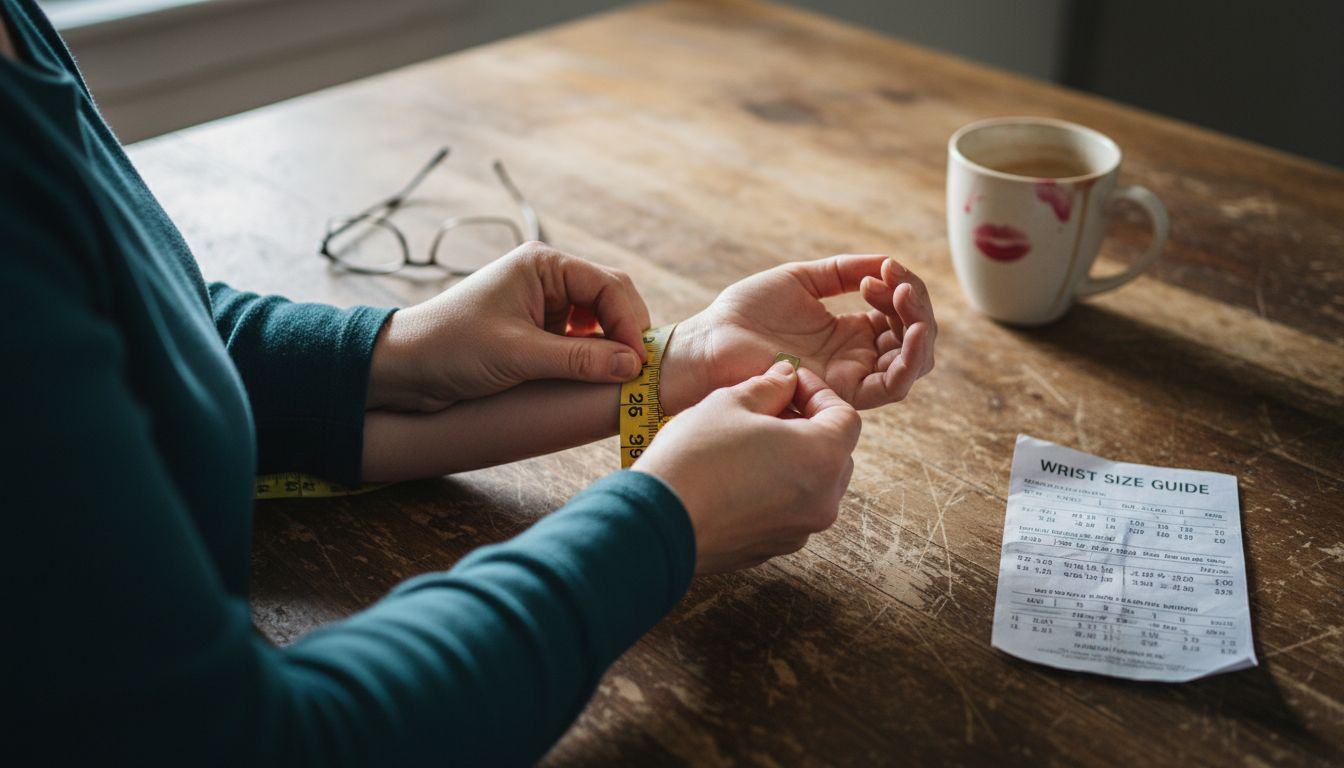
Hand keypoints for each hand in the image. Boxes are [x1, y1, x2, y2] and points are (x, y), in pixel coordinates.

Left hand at [366, 242, 650, 411]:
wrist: (404, 369)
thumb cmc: (452, 348)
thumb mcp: (518, 355)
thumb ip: (579, 359)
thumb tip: (633, 366)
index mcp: (543, 265)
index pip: (609, 285)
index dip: (630, 323)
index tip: (637, 364)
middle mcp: (548, 278)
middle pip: (610, 299)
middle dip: (626, 334)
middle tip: (636, 374)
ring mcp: (544, 304)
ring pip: (599, 322)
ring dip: (611, 348)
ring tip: (617, 380)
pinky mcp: (538, 331)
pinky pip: (581, 340)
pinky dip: (593, 358)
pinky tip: (594, 380)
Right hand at [634, 360, 860, 573]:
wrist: (655, 521)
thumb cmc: (695, 455)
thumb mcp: (731, 403)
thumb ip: (769, 387)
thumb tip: (786, 378)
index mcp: (822, 458)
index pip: (846, 417)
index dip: (819, 393)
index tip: (788, 384)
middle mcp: (822, 500)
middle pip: (836, 453)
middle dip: (810, 427)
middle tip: (771, 410)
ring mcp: (799, 530)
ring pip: (813, 485)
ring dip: (794, 460)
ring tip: (751, 443)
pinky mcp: (772, 549)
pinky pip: (787, 511)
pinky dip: (775, 491)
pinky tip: (736, 477)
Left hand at [662, 255, 935, 413]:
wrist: (711, 341)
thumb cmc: (745, 313)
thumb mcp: (801, 279)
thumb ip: (843, 271)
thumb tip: (888, 261)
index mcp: (848, 334)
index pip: (899, 317)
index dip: (903, 290)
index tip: (883, 270)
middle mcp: (855, 360)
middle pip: (913, 341)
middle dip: (916, 306)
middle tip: (894, 282)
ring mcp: (850, 378)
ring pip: (912, 365)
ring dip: (920, 329)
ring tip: (903, 297)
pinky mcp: (840, 393)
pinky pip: (892, 387)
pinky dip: (909, 358)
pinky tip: (909, 328)